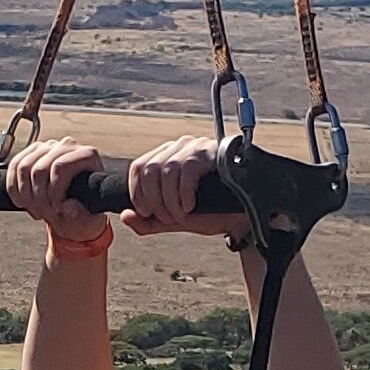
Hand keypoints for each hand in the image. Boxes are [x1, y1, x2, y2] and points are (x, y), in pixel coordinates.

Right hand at [7, 138, 109, 247]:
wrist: (73, 208)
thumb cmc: (83, 212)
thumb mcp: (86, 220)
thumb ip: (80, 215)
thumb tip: (69, 206)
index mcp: (88, 155)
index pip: (60, 167)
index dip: (54, 193)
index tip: (57, 209)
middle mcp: (68, 145)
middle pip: (39, 169)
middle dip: (38, 198)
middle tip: (44, 214)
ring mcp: (49, 146)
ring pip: (24, 167)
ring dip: (25, 195)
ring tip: (35, 210)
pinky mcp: (33, 151)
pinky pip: (14, 166)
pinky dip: (13, 188)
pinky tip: (21, 202)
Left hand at [120, 136, 243, 236]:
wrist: (244, 214)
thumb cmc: (211, 212)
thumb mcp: (175, 220)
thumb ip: (150, 222)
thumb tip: (125, 217)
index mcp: (167, 157)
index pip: (138, 167)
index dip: (136, 192)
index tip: (145, 213)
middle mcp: (179, 147)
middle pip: (149, 169)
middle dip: (154, 201)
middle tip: (168, 219)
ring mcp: (195, 147)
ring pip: (166, 171)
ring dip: (170, 201)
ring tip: (182, 215)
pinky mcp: (210, 152)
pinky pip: (187, 170)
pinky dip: (184, 193)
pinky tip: (191, 206)